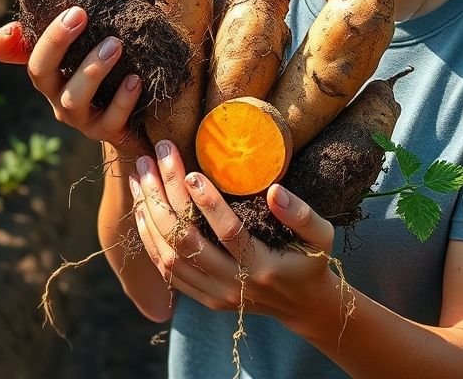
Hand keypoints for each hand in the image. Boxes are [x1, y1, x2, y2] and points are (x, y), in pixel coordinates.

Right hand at [0, 7, 147, 153]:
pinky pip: (111, 119)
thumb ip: (81, 23)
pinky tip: (135, 80)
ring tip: (115, 44)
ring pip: (74, 98)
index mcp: (50, 72)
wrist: (140, 121)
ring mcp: (80, 118)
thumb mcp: (95, 46)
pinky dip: (122, 99)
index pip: (23, 53)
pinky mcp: (106, 132)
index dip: (15, 37)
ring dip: (92, 69)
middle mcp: (57, 95)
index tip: (42, 9)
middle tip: (80, 14)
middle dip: (56, 42)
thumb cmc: (114, 72)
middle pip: (40, 72)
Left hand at [131, 140, 339, 324]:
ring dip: (149, 214)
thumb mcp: (321, 235)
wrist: (303, 305)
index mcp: (263, 267)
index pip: (230, 233)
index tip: (191, 173)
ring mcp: (215, 294)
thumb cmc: (311, 260)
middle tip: (153, 158)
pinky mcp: (203, 298)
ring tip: (140, 176)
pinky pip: (167, 272)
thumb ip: (300, 214)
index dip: (209, 203)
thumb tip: (274, 190)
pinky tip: (141, 210)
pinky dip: (149, 240)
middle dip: (165, 197)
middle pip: (187, 242)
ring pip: (169, 257)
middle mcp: (234, 285)